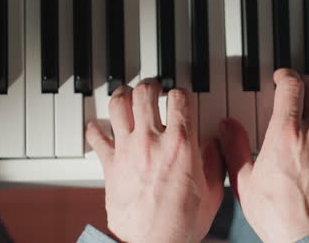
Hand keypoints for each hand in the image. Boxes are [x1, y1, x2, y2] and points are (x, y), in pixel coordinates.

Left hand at [86, 79, 224, 242]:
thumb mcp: (212, 192)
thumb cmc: (181, 224)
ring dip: (123, 95)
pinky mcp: (109, 163)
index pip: (179, 98)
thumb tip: (213, 144)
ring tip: (127, 96)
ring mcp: (127, 149)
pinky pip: (96, 136)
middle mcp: (151, 140)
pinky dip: (95, 128)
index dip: (181, 93)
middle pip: (145, 92)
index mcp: (180, 144)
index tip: (180, 97)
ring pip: (118, 104)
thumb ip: (214, 162)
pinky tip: (97, 125)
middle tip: (153, 88)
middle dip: (151, 85)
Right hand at [219, 69, 308, 242]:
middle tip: (297, 84)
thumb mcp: (244, 180)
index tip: (281, 77)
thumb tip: (227, 127)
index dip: (286, 75)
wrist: (308, 237)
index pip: (292, 87)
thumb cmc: (277, 213)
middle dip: (305, 81)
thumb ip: (234, 148)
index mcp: (286, 134)